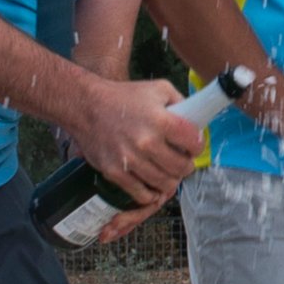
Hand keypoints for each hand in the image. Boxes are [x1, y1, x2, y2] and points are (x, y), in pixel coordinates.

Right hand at [71, 77, 205, 208]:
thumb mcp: (158, 89)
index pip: (194, 143)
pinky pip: (142, 194)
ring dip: (171, 179)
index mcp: (161, 120)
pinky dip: (151, 193)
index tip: (193, 146)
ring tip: (168, 171)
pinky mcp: (115, 172)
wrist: (86, 106)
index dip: (197, 146)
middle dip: (186, 165)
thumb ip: (181, 103)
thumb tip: (197, 121)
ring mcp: (130, 160)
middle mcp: (146, 142)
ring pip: (165, 183)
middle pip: (182, 167)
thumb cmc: (124, 96)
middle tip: (182, 161)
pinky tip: (152, 184)